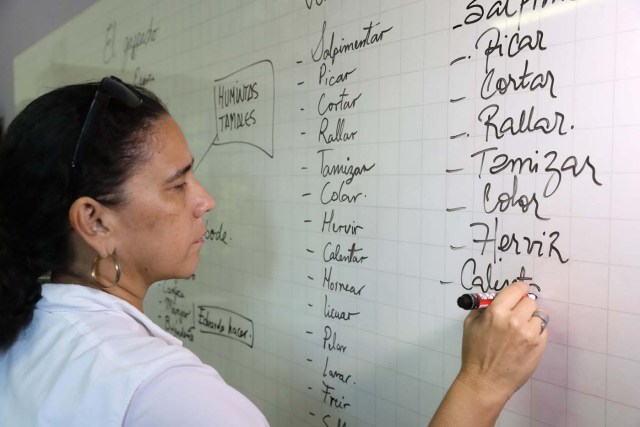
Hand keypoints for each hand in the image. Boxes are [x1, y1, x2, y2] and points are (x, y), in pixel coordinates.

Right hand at [458, 282, 547, 401]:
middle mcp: (514, 320)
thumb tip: (495, 299)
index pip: (516, 289)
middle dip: (522, 306)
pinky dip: (536, 332)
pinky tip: (525, 340)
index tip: (519, 291)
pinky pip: (544, 330)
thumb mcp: (470, 325)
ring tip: (521, 329)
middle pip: (529, 301)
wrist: (485, 381)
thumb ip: (483, 308)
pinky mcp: (538, 346)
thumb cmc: (475, 354)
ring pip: (539, 315)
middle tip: (516, 314)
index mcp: (496, 312)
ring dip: (531, 319)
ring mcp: (529, 334)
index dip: (518, 289)